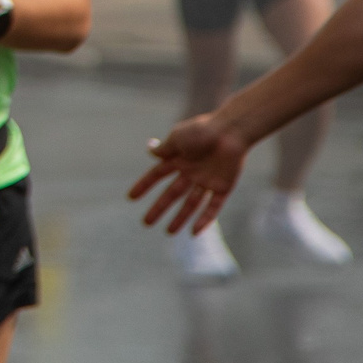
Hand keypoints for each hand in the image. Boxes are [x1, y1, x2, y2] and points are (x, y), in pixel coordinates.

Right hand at [128, 113, 250, 237]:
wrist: (231, 132)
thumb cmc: (203, 130)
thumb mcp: (178, 137)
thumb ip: (164, 148)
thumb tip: (150, 151)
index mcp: (179, 158)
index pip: (157, 175)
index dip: (144, 185)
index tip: (131, 198)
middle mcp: (191, 171)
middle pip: (172, 193)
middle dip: (159, 208)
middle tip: (146, 223)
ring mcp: (207, 180)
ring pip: (191, 203)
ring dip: (180, 218)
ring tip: (169, 232)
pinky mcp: (223, 188)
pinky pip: (212, 207)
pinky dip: (204, 220)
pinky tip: (194, 232)